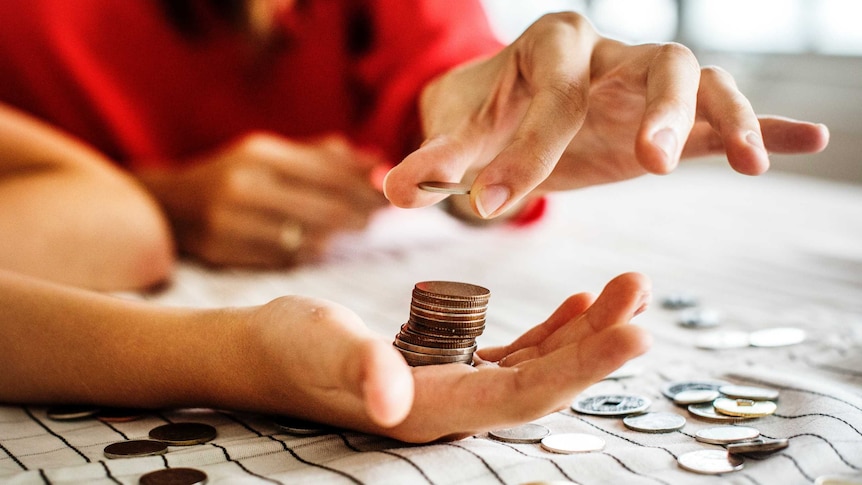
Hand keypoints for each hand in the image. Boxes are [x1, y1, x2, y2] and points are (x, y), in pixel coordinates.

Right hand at [138, 133, 388, 266]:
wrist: (170, 205)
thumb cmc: (234, 175)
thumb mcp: (271, 154)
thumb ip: (323, 157)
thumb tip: (378, 162)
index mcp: (260, 155)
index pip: (329, 173)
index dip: (365, 186)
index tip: (390, 192)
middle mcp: (244, 186)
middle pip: (325, 208)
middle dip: (361, 213)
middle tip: (382, 215)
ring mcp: (232, 223)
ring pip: (309, 238)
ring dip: (340, 236)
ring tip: (357, 227)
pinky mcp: (225, 252)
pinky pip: (286, 258)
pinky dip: (311, 251)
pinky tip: (323, 244)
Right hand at [234, 272, 651, 442]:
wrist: (264, 350)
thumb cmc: (287, 347)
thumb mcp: (319, 347)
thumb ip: (358, 369)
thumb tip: (390, 399)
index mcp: (431, 410)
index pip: (523, 396)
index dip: (582, 370)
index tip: (635, 334)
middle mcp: (453, 408)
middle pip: (545, 381)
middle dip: (599, 343)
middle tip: (642, 294)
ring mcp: (454, 389)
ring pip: (537, 365)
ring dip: (585, 331)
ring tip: (626, 290)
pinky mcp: (448, 367)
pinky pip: (514, 353)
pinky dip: (551, 330)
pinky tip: (578, 305)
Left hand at [383, 12, 829, 218]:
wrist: (510, 107)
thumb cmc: (485, 116)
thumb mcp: (459, 136)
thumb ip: (433, 162)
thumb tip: (392, 189)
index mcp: (550, 47)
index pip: (551, 95)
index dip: (523, 151)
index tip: (493, 205)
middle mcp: (607, 52)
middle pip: (653, 61)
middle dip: (655, 110)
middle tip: (648, 165)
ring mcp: (644, 80)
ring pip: (701, 78)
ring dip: (723, 116)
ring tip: (746, 162)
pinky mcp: (669, 115)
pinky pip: (726, 111)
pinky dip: (763, 125)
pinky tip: (807, 142)